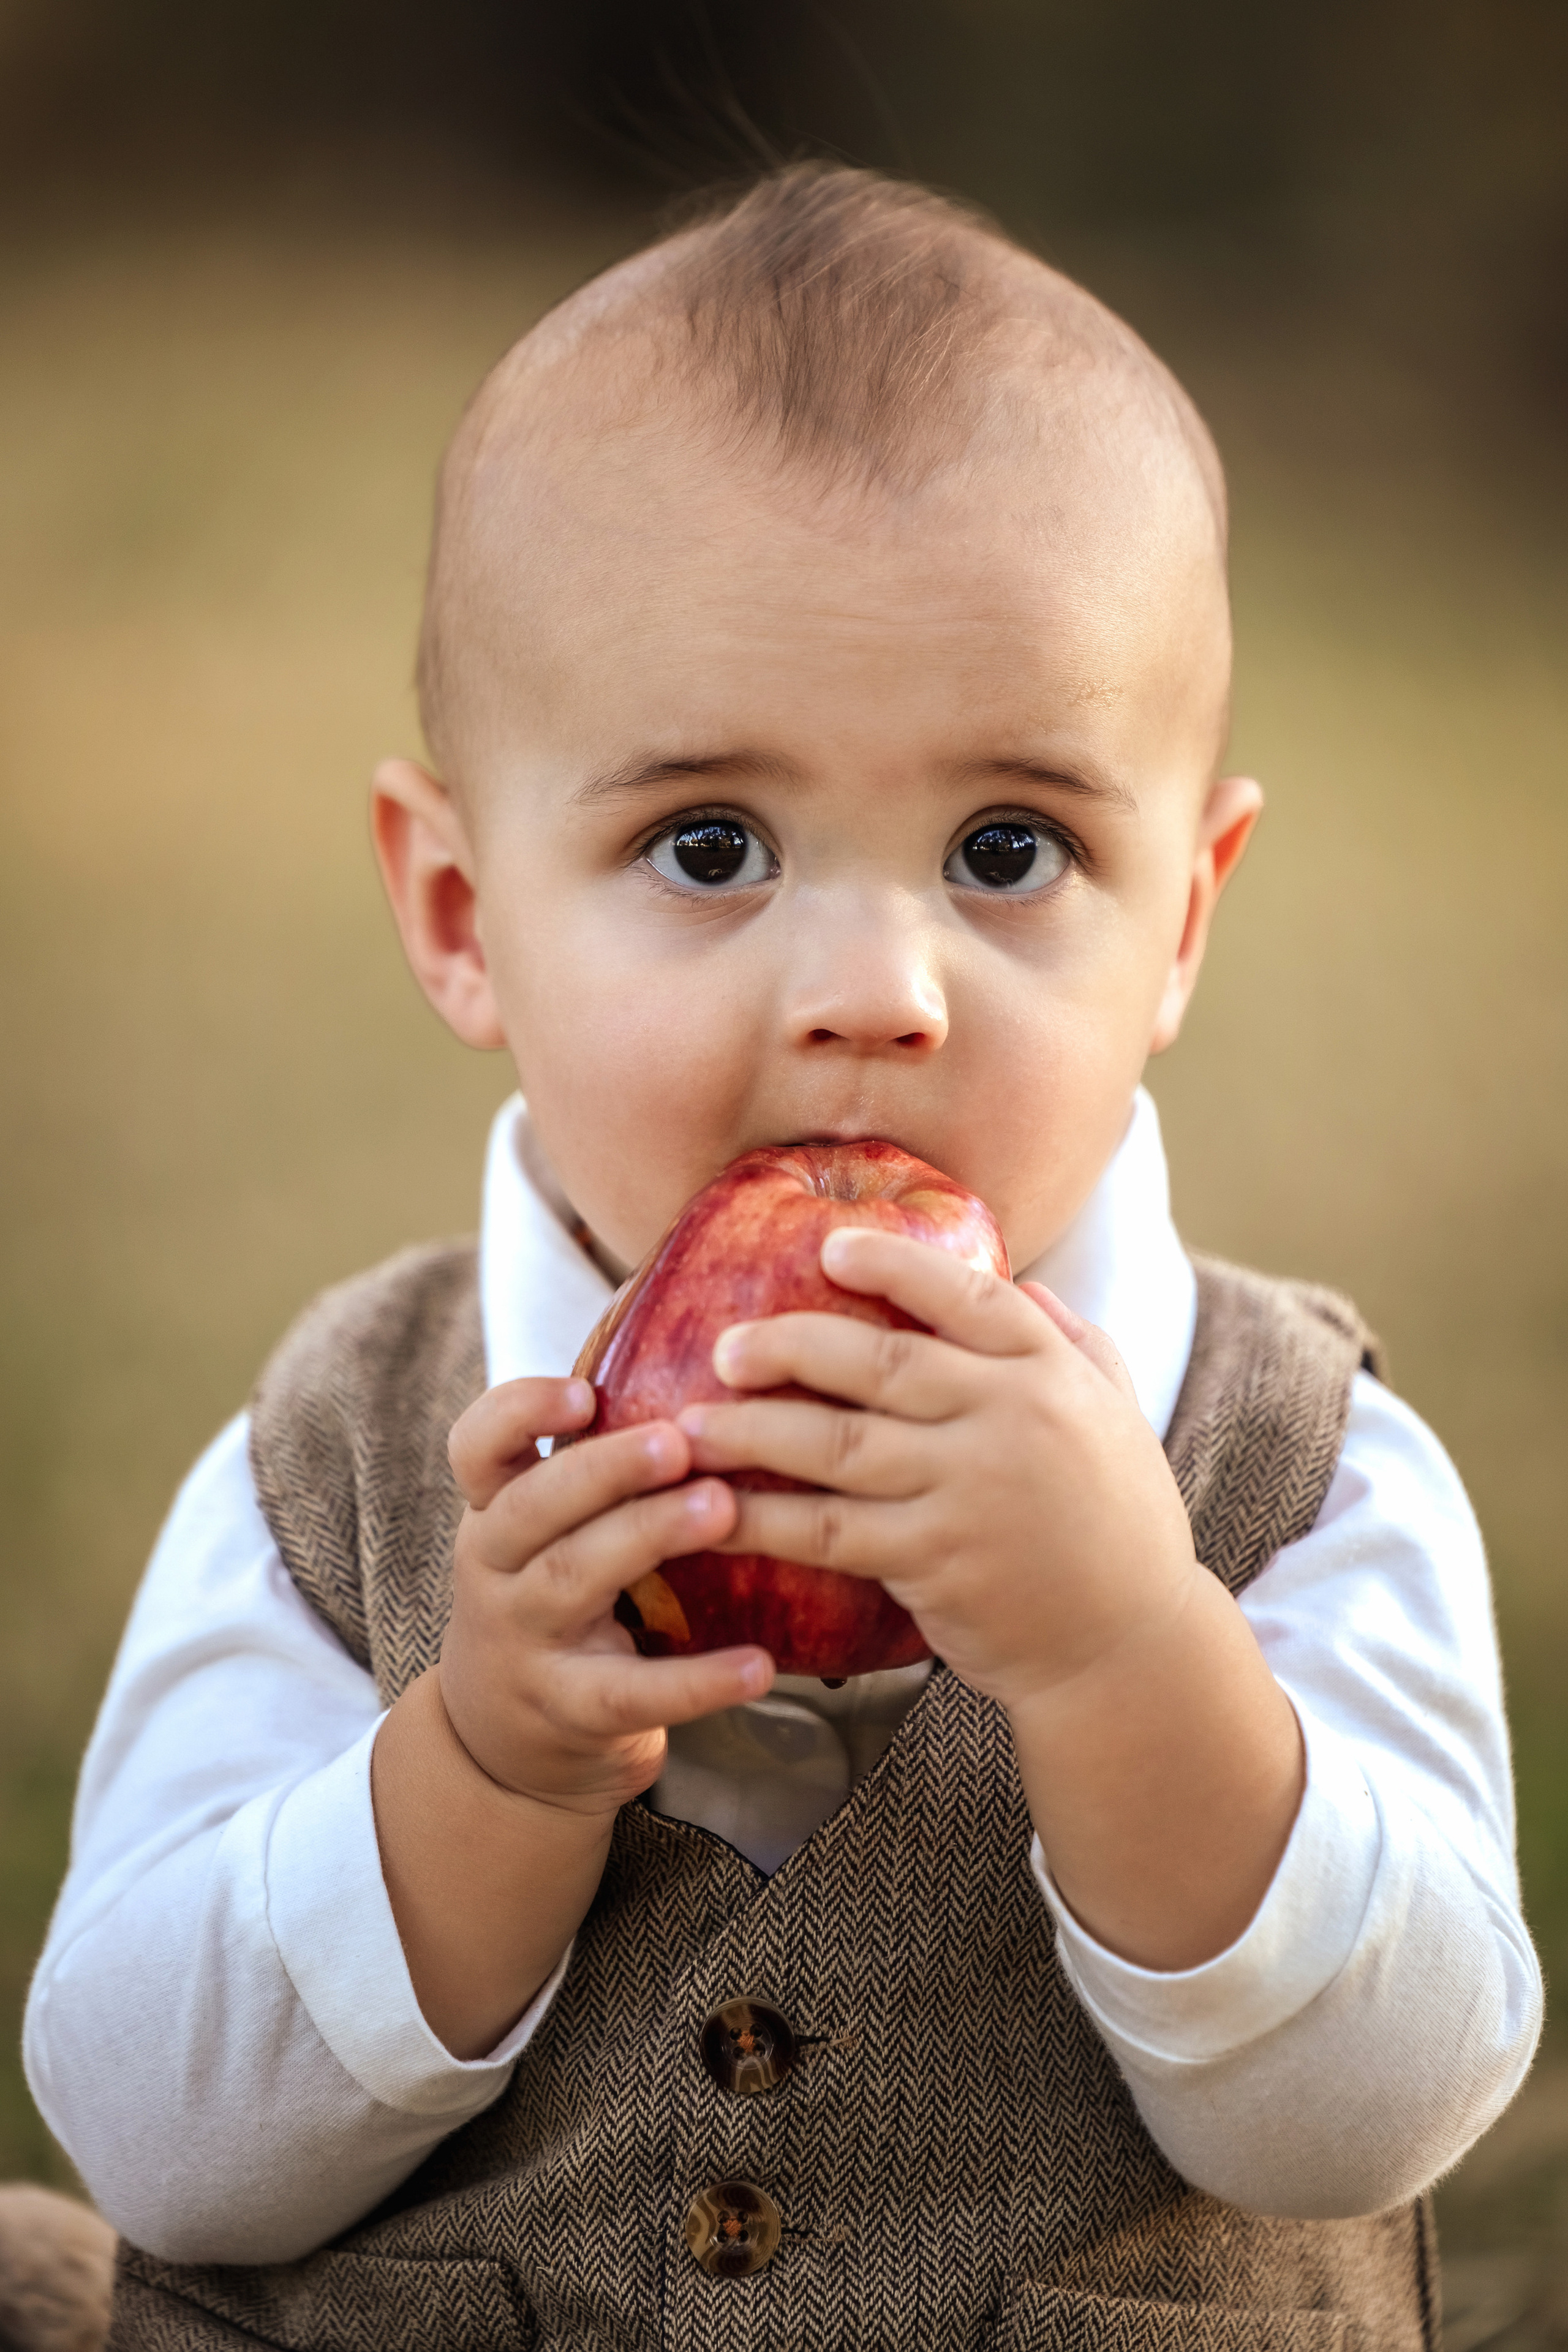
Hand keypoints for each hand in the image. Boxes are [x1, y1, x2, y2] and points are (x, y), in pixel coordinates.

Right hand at [438, 1377, 774, 1817]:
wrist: (506, 1741)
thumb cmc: (559, 1600)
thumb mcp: (552, 1532)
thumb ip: (602, 1468)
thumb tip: (717, 1361)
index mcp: (497, 1511)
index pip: (476, 1448)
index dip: (518, 1413)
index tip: (582, 1394)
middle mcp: (497, 1570)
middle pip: (531, 1507)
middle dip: (604, 1468)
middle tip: (679, 1441)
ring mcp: (526, 1642)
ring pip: (576, 1579)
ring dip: (650, 1536)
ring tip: (726, 1509)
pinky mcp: (569, 1710)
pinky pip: (633, 1692)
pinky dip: (698, 1680)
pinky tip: (760, 1664)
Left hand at [673, 1227, 1201, 1713]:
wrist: (1129, 1647)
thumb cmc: (1119, 1523)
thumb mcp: (1118, 1415)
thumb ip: (1073, 1342)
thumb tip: (1022, 1282)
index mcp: (1051, 1373)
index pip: (967, 1296)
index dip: (896, 1263)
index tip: (830, 1246)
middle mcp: (1011, 1420)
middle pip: (882, 1362)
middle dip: (791, 1345)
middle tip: (723, 1347)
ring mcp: (970, 1493)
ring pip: (839, 1444)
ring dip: (753, 1430)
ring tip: (687, 1425)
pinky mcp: (935, 1563)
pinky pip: (830, 1532)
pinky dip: (766, 1519)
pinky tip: (715, 1512)